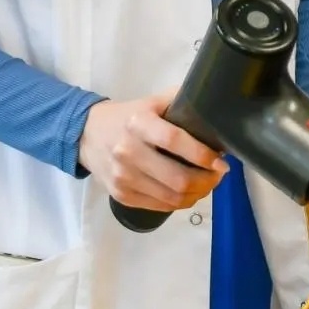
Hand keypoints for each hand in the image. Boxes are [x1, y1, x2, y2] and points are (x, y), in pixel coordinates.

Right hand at [78, 93, 227, 212]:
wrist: (87, 135)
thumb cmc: (128, 116)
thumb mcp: (152, 101)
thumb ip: (181, 102)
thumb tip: (215, 112)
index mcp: (138, 123)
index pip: (175, 141)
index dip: (202, 154)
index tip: (221, 161)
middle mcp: (128, 152)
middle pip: (177, 178)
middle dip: (207, 180)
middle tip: (219, 174)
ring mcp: (123, 178)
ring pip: (172, 198)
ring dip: (198, 194)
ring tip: (209, 184)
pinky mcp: (121, 196)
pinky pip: (160, 206)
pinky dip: (181, 202)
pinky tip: (190, 192)